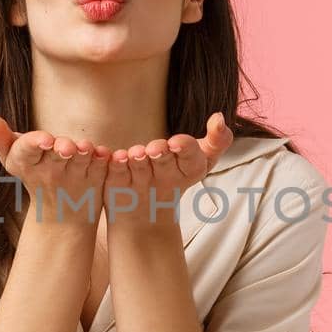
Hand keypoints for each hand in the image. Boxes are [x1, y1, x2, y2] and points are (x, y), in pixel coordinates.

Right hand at [0, 114, 109, 226]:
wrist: (61, 215)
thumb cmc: (34, 173)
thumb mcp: (14, 159)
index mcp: (27, 163)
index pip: (26, 151)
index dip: (34, 144)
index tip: (43, 139)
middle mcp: (50, 172)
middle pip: (55, 155)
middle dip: (61, 148)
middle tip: (66, 147)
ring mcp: (74, 178)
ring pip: (80, 162)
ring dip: (84, 154)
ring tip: (86, 148)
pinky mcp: (96, 181)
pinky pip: (102, 168)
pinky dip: (104, 161)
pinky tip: (106, 154)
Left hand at [103, 112, 234, 230]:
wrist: (145, 214)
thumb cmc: (177, 174)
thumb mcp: (202, 159)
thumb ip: (217, 139)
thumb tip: (220, 117)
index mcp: (188, 171)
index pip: (191, 160)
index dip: (185, 149)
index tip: (176, 142)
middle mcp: (164, 180)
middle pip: (164, 164)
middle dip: (161, 155)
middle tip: (155, 148)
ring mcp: (139, 185)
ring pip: (138, 169)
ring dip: (135, 160)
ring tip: (132, 154)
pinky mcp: (116, 187)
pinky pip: (114, 175)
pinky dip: (113, 165)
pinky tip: (111, 155)